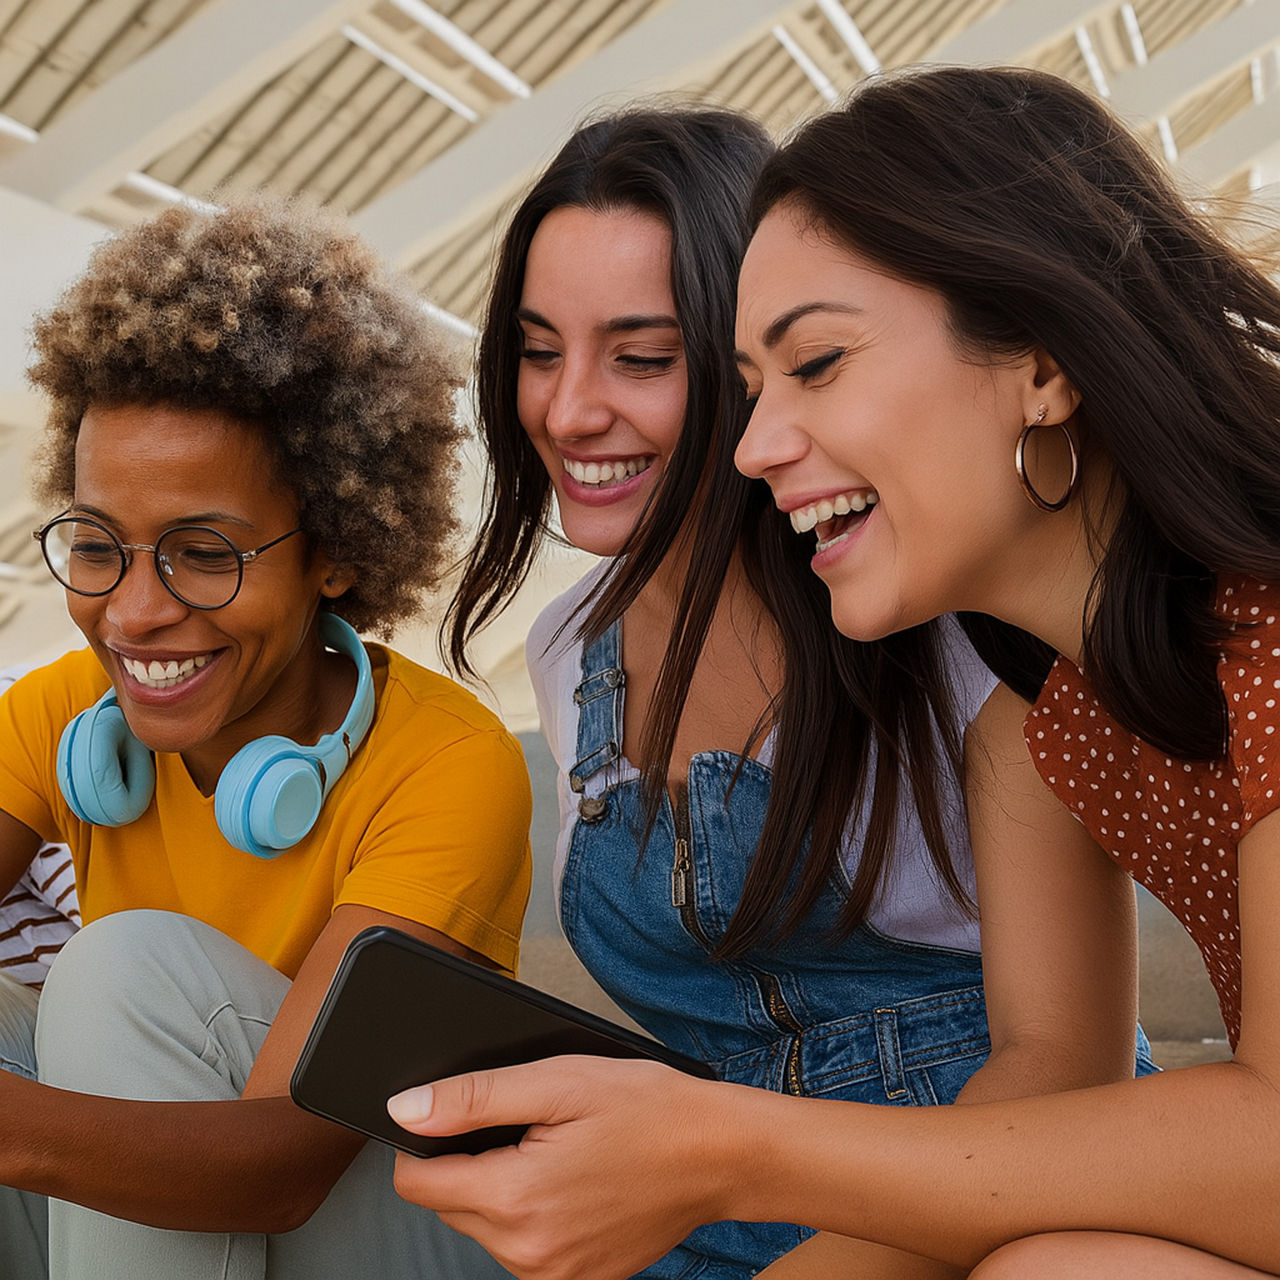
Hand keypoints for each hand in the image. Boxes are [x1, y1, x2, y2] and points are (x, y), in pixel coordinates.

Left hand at [388, 1054, 736, 1279]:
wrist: (721, 1154)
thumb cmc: (648, 1109)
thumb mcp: (558, 1082)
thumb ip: (473, 1098)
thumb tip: (405, 1110)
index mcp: (515, 1199)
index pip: (416, 1183)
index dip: (427, 1139)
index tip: (466, 1115)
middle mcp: (527, 1253)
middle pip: (450, 1204)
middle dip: (474, 1162)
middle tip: (533, 1126)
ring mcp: (555, 1275)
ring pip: (486, 1227)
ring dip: (504, 1190)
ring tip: (559, 1151)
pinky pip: (526, 1248)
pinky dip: (536, 1215)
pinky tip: (576, 1182)